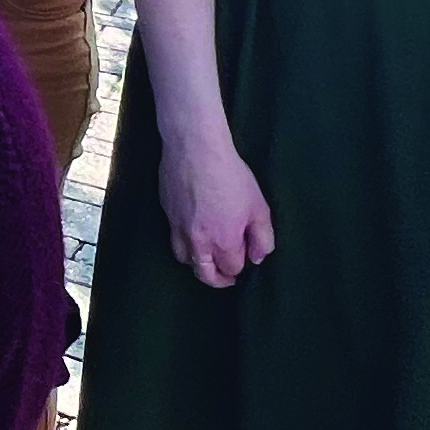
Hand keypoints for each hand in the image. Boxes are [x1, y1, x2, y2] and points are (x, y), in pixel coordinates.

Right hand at [160, 130, 273, 288]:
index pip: (232, 268)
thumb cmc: (231, 176)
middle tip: (227, 277)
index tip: (246, 260)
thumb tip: (258, 258)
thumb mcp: (259, 206)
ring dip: (198, 264)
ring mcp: (179, 228)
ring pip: (185, 259)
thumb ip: (262, 237)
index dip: (241, 268)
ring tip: (207, 259)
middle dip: (218, 280)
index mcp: (224, 241)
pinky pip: (174, 239)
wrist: (195, 150)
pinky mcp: (166, 214)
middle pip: (205, 274)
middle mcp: (199, 242)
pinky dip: (184, 245)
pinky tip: (192, 234)